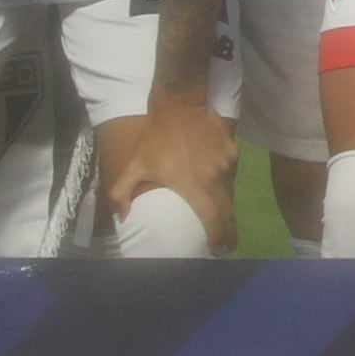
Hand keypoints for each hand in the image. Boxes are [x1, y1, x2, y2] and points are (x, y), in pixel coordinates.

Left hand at [108, 94, 238, 253]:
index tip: (217, 250)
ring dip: (225, 204)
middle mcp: (215, 178)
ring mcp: (227, 164)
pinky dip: (225, 180)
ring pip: (230, 190)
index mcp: (193, 186)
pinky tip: (215, 179)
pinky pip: (231, 172)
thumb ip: (122, 194)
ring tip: (218, 211)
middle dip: (229, 231)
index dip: (218, 237)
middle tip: (227, 244)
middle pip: (228, 211)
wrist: (180, 105)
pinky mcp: (233, 151)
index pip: (212, 219)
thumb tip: (121, 217)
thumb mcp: (134, 165)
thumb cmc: (155, 139)